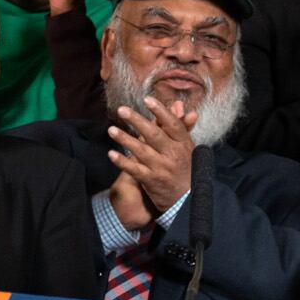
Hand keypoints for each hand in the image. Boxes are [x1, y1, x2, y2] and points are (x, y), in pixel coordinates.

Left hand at [106, 93, 199, 226]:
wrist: (188, 200)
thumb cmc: (186, 169)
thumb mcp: (187, 147)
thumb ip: (181, 125)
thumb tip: (179, 104)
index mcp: (183, 144)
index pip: (173, 124)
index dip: (161, 111)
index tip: (147, 99)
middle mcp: (173, 155)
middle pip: (154, 135)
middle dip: (137, 121)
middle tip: (122, 110)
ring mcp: (162, 168)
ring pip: (142, 151)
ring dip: (126, 140)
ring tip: (111, 130)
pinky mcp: (151, 181)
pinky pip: (135, 170)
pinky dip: (122, 162)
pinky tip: (112, 154)